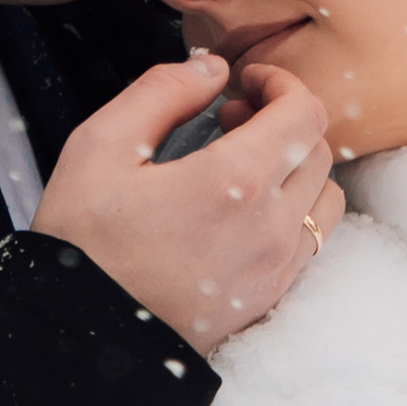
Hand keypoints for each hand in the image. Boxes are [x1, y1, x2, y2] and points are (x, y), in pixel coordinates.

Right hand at [33, 52, 343, 351]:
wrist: (81, 336)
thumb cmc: (82, 243)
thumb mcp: (100, 146)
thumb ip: (162, 92)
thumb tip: (211, 68)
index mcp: (233, 181)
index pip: (304, 113)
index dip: (281, 83)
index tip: (245, 82)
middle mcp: (269, 227)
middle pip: (319, 151)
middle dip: (283, 121)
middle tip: (231, 119)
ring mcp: (274, 269)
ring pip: (325, 200)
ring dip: (297, 169)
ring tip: (243, 166)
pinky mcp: (267, 298)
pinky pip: (308, 244)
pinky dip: (292, 213)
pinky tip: (242, 211)